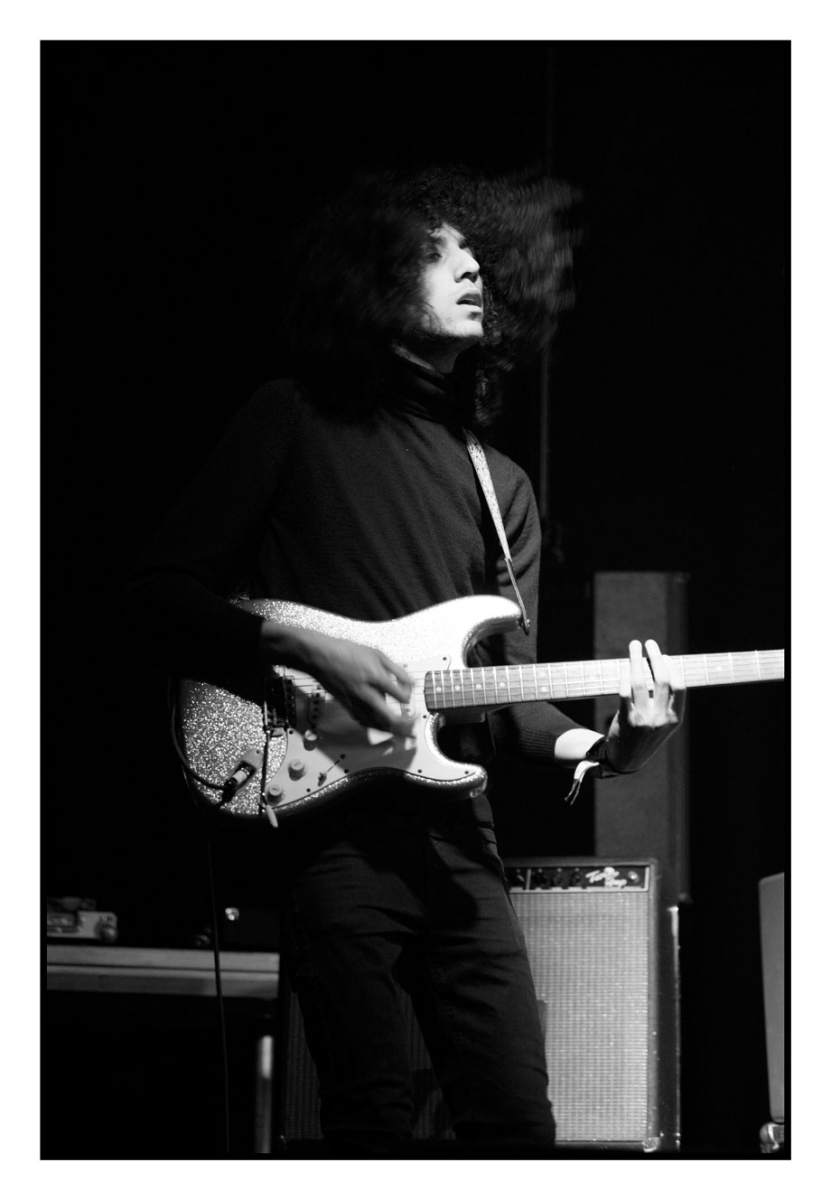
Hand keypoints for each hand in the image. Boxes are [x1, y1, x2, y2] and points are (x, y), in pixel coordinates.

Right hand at [261, 622, 414, 735]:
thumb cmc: (345, 652)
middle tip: (413, 725)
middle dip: (405, 725)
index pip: (400, 696)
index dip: (409, 698)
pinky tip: (382, 726)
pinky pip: (364, 722)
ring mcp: (355, 702)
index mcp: (375, 676)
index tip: (411, 698)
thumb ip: (396, 669)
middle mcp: (366, 692)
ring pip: (377, 725)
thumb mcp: (376, 654)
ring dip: (392, 730)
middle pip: (390, 718)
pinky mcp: (348, 707)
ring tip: (402, 731)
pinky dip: (376, 727)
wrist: (320, 657)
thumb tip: (410, 682)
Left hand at [604, 639, 684, 773]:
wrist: (626, 760)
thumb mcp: (663, 723)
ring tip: (634, 646)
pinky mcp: (626, 720)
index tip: (664, 655)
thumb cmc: (646, 736)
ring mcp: (643, 719)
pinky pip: (625, 692)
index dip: (672, 667)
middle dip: (656, 657)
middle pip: (662, 679)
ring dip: (636, 659)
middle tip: (649, 643)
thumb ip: (665, 701)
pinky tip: (624, 667)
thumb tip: (661, 666)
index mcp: (675, 718)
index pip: (679, 686)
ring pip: (640, 682)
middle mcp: (661, 719)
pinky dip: (624, 676)